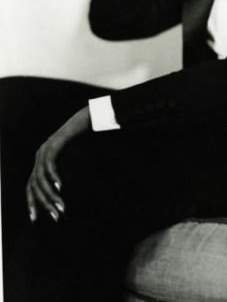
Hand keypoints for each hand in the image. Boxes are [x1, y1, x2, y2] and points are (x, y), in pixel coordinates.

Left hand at [26, 106, 89, 221]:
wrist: (85, 119)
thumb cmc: (81, 140)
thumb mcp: (72, 160)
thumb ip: (66, 172)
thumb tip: (67, 190)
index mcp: (41, 162)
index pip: (31, 186)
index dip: (31, 202)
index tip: (35, 218)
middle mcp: (39, 157)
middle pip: (35, 186)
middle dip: (44, 203)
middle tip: (56, 215)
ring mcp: (44, 150)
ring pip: (41, 178)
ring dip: (50, 194)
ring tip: (61, 206)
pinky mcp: (53, 145)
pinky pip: (50, 165)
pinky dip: (54, 177)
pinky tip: (60, 187)